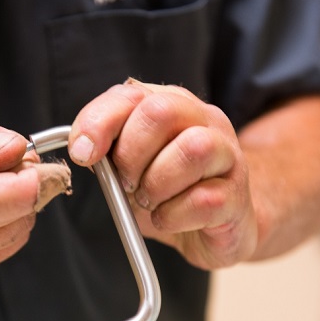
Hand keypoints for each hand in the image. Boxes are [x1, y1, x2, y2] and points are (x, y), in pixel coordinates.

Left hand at [69, 79, 256, 269]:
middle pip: (162, 112)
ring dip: (156, 185)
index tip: (83, 153)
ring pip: (193, 149)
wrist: (217, 225)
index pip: (130, 94)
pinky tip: (170, 219)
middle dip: (130, 155)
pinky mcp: (236, 196)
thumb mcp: (131, 166)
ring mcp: (227, 156)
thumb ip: (107, 148)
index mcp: (173, 105)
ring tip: (151, 202)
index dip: (99, 122)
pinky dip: (173, 216)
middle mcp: (204, 122)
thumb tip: (83, 148)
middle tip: (127, 183)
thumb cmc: (170, 191)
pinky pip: (204, 200)